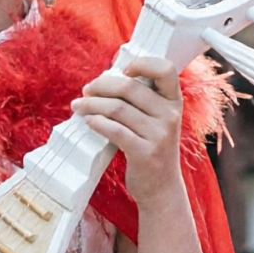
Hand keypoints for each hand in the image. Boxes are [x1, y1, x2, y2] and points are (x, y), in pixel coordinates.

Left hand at [73, 53, 184, 209]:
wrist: (162, 189)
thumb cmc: (151, 149)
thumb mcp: (157, 121)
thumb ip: (142, 100)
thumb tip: (106, 78)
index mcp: (174, 102)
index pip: (165, 69)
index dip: (142, 63)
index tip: (122, 71)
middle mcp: (170, 116)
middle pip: (129, 87)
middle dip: (101, 85)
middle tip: (86, 90)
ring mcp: (160, 136)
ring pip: (117, 108)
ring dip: (91, 104)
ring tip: (79, 106)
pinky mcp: (145, 153)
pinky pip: (114, 130)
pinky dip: (96, 122)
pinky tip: (88, 121)